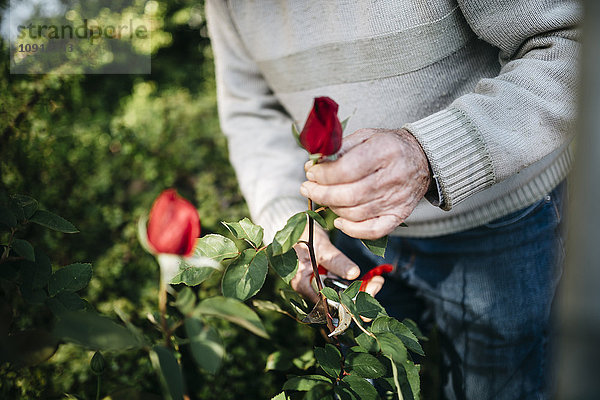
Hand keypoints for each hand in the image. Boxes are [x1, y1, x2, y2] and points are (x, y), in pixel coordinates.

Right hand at [291, 224, 384, 302]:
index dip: (352, 300)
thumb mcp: (321, 247)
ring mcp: (318, 286)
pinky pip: (343, 289)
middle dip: (361, 296)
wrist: (296, 226)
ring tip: (377, 280)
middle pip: (338, 303)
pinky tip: (370, 278)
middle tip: (377, 282)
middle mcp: (310, 290)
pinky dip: (357, 285)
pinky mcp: (326, 281)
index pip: (330, 302)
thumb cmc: (302, 235)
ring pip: (343, 297)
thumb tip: (353, 274)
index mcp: (304, 284)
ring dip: (361, 291)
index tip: (371, 288)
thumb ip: (335, 261)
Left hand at [300, 128, 430, 239]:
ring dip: (332, 208)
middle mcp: (392, 177)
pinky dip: (352, 230)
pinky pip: (373, 231)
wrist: (423, 159)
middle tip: (307, 188)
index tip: (311, 172)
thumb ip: (340, 148)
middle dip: (321, 193)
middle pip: (349, 195)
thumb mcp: (366, 136)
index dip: (323, 174)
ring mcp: (396, 200)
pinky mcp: (399, 215)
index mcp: (384, 152)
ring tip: (323, 197)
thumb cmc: (388, 146)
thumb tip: (314, 165)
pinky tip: (339, 221)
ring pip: (356, 213)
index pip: (346, 169)